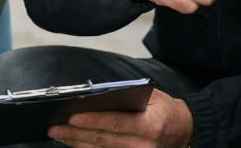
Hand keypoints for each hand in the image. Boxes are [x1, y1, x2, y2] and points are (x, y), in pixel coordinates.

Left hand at [47, 89, 192, 147]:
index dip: (92, 121)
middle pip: (103, 141)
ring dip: (77, 144)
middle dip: (76, 134)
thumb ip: (126, 97)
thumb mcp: (151, 98)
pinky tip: (75, 144)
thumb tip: (95, 97)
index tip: (72, 117)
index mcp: (150, 125)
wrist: (184, 131)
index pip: (115, 123)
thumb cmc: (166, 111)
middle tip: (55, 127)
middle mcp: (144, 146)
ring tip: (60, 135)